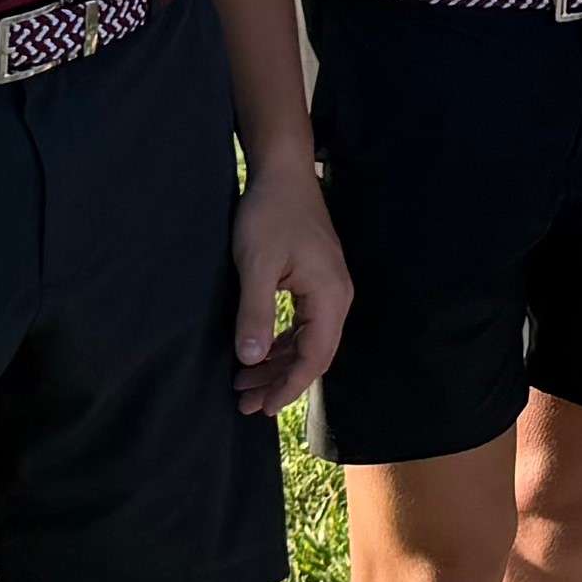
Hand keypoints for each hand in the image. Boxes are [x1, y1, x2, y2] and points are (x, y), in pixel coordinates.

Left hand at [230, 162, 351, 414]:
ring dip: (279, 365)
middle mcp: (337, 298)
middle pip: (314, 355)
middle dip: (280, 382)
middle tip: (245, 403)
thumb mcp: (256, 265)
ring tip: (245, 384)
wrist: (284, 172)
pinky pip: (305, 325)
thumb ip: (256, 314)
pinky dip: (283, 344)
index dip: (288, 387)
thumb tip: (251, 360)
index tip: (261, 408)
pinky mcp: (317, 281)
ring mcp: (329, 290)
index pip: (314, 357)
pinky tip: (262, 353)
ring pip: (309, 342)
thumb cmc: (271, 213)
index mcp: (329, 297)